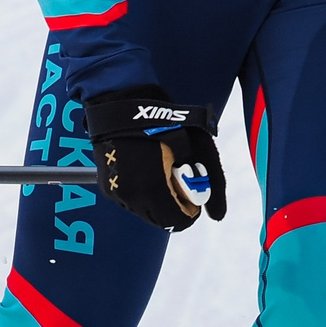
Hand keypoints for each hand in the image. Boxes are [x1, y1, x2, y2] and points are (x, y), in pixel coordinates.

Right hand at [83, 87, 226, 231]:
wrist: (124, 104)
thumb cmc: (167, 123)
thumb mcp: (200, 148)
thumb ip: (214, 184)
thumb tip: (218, 216)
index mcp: (154, 189)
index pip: (178, 222)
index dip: (190, 209)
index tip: (193, 191)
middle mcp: (132, 197)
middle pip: (161, 220)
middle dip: (174, 206)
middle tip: (179, 180)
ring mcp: (117, 193)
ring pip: (146, 213)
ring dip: (158, 201)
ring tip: (162, 171)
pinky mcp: (108, 188)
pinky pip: (131, 203)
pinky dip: (143, 194)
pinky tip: (148, 170)